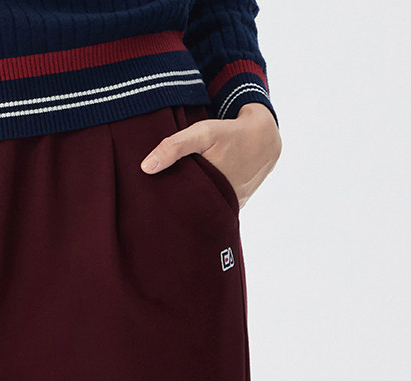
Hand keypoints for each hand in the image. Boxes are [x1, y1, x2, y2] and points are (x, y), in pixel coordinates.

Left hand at [140, 103, 280, 208]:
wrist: (265, 137)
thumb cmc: (231, 134)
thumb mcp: (203, 134)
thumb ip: (174, 147)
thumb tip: (145, 167)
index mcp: (210, 197)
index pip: (180, 213)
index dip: (164, 212)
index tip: (148, 210)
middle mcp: (222, 209)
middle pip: (190, 216)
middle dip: (175, 213)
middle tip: (155, 211)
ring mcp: (230, 210)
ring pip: (203, 214)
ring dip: (189, 210)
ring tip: (170, 208)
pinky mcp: (235, 206)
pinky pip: (214, 209)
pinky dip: (203, 205)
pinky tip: (191, 200)